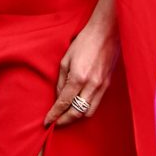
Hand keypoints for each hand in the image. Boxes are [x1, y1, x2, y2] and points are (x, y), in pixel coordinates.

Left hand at [43, 12, 119, 128]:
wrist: (106, 33)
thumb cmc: (84, 42)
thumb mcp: (66, 59)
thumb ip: (61, 80)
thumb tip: (58, 97)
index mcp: (78, 78)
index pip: (64, 103)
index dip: (54, 115)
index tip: (47, 122)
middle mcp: (92, 85)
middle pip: (77, 113)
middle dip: (65, 121)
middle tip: (56, 123)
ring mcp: (102, 86)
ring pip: (89, 112)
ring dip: (77, 117)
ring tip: (67, 116)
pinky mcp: (108, 84)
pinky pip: (97, 103)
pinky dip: (86, 108)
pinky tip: (79, 105)